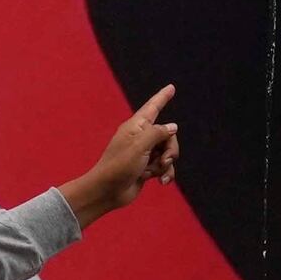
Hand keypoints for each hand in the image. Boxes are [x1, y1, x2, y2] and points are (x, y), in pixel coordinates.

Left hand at [62, 85, 181, 220]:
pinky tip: (161, 182)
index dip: (162, 97)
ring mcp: (144, 153)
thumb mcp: (140, 145)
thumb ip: (158, 133)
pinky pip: (164, 167)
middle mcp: (141, 137)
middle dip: (171, 149)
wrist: (107, 192)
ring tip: (154, 172)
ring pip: (168, 152)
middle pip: (168, 135)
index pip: (153, 107)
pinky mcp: (147, 168)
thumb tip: (173, 127)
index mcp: (136, 126)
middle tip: (163, 160)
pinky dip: (165, 174)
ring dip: (166, 164)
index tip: (171, 87)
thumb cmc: (119, 165)